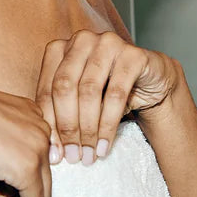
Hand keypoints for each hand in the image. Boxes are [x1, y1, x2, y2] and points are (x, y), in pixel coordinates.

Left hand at [35, 30, 179, 164]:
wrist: (149, 82)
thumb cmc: (107, 92)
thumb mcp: (80, 102)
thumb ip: (62, 116)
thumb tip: (53, 153)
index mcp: (61, 48)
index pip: (47, 88)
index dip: (49, 123)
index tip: (54, 152)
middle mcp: (82, 40)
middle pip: (65, 87)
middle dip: (68, 127)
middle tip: (73, 156)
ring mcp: (108, 43)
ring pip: (89, 91)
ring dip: (88, 129)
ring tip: (90, 154)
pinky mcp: (133, 54)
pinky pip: (116, 94)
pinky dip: (108, 125)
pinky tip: (105, 145)